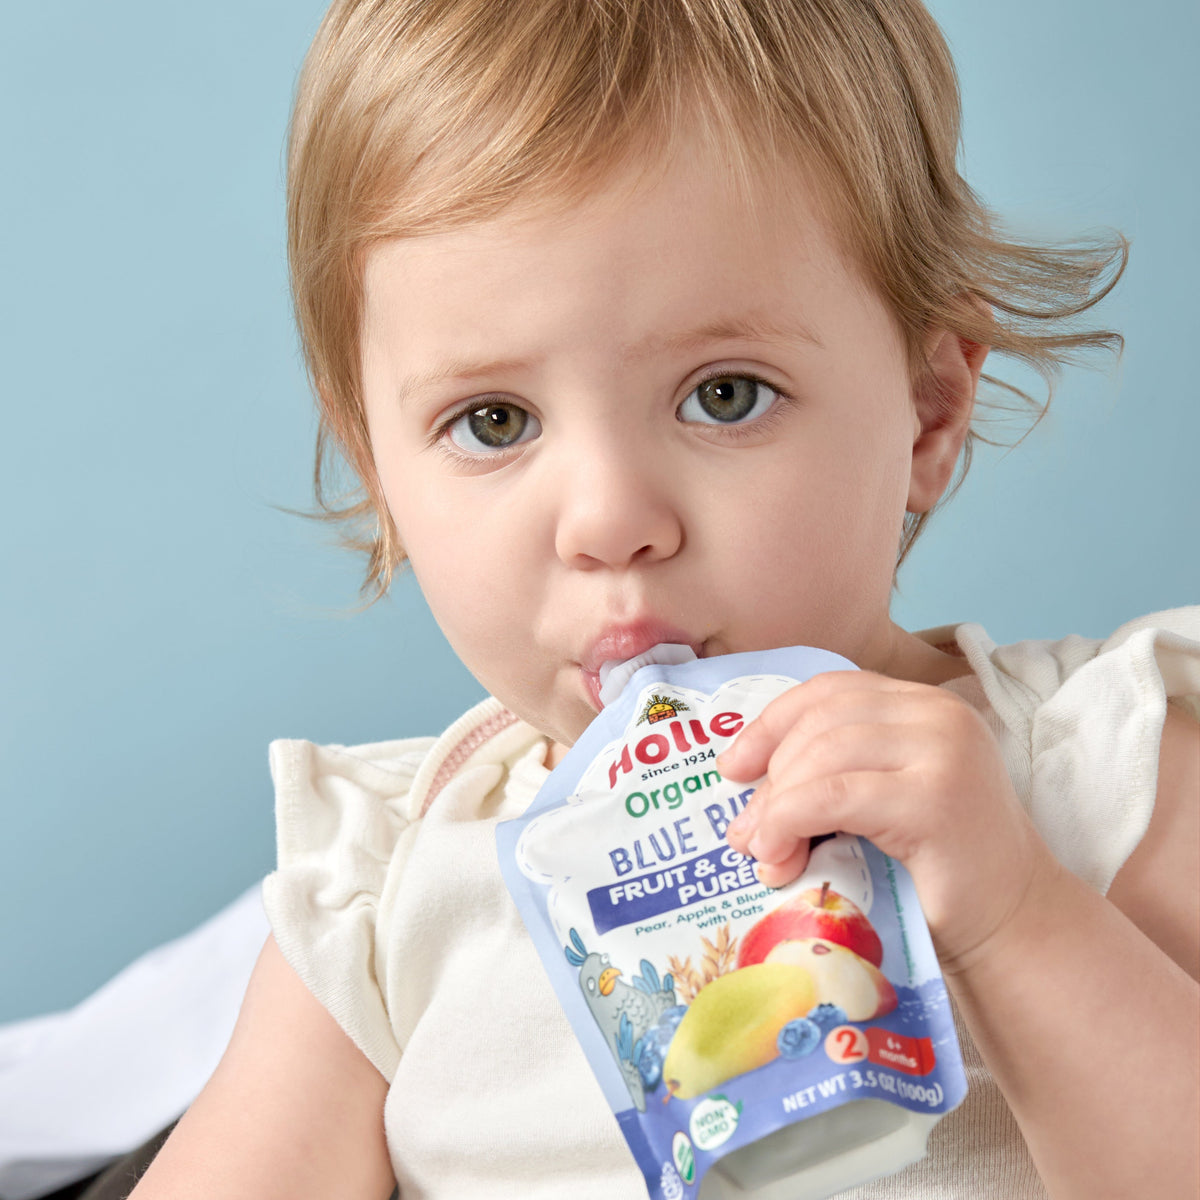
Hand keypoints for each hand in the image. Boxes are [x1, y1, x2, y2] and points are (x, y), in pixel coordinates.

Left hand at [719, 670, 1055, 969]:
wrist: (1013, 930)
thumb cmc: (936, 873)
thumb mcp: (876, 803)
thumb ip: (829, 774)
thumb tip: (739, 777)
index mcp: (924, 706)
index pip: (831, 691)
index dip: (772, 723)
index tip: (733, 767)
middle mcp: (939, 715)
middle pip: (820, 722)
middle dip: (770, 777)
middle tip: (745, 834)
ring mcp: (943, 751)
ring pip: (821, 756)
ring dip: (776, 807)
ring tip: (764, 855)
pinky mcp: (935, 799)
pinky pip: (833, 797)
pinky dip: (791, 822)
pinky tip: (780, 856)